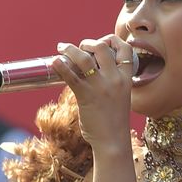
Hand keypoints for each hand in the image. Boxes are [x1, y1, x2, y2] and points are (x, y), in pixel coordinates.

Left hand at [51, 35, 135, 155]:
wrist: (113, 141)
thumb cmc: (113, 121)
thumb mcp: (119, 97)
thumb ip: (110, 82)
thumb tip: (91, 70)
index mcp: (126, 79)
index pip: (125, 49)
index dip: (111, 40)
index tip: (101, 42)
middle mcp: (115, 79)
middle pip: (101, 48)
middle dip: (88, 43)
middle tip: (79, 47)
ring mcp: (100, 87)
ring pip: (84, 58)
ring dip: (70, 49)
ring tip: (62, 48)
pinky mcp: (86, 96)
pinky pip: (71, 76)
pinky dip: (61, 66)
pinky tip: (55, 62)